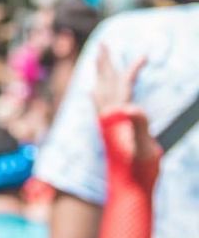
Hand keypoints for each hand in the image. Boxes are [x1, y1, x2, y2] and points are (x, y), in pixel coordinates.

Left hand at [93, 46, 158, 165]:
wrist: (128, 192)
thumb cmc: (139, 171)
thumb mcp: (144, 146)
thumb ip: (138, 125)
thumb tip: (129, 107)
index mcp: (117, 116)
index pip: (123, 84)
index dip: (133, 68)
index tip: (145, 55)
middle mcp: (107, 118)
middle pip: (105, 83)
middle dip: (105, 63)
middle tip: (102, 45)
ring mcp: (106, 126)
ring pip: (100, 93)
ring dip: (101, 75)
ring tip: (98, 61)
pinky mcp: (107, 134)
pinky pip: (99, 107)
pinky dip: (97, 94)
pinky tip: (93, 92)